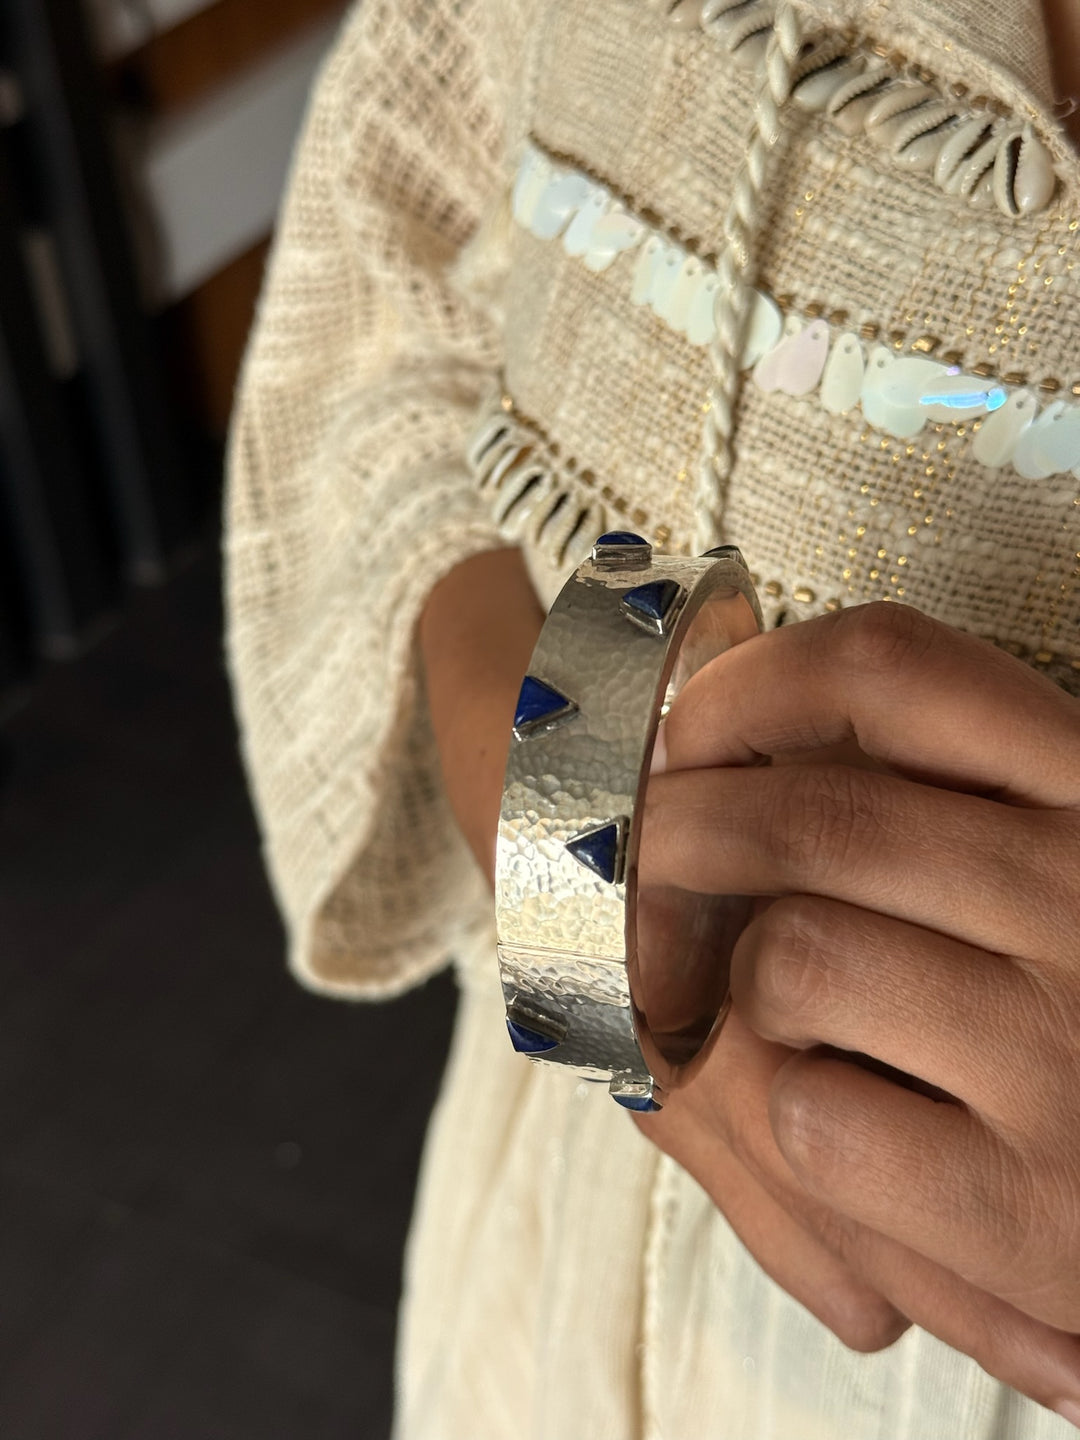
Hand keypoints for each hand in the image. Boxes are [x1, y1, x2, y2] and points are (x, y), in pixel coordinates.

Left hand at [636, 601, 1079, 1421]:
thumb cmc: (1072, 1000)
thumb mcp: (1048, 865)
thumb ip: (948, 788)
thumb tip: (720, 715)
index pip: (889, 667)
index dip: (744, 687)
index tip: (680, 733)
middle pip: (807, 817)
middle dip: (677, 836)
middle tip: (641, 866)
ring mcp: (1065, 1054)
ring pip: (790, 960)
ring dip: (746, 990)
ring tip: (788, 1017)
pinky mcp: (1024, 1208)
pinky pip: (811, 1116)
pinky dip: (792, 1118)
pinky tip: (853, 1124)